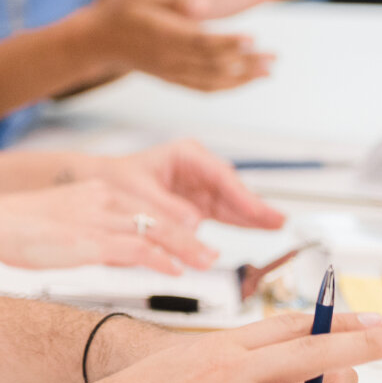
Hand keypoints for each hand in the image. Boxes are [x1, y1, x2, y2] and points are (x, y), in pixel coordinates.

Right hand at [0, 178, 217, 274]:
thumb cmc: (20, 229)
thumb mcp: (67, 225)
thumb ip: (96, 235)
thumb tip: (118, 253)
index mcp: (99, 192)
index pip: (148, 206)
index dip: (176, 222)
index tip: (195, 237)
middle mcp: (105, 200)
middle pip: (161, 216)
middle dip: (191, 236)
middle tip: (212, 253)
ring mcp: (99, 219)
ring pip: (156, 231)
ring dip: (186, 249)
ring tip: (207, 263)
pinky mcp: (90, 240)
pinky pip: (136, 248)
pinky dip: (160, 259)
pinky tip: (175, 271)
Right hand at [80, 0, 270, 91]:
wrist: (98, 41)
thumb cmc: (122, 9)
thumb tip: (203, 5)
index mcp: (163, 33)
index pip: (200, 41)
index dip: (228, 43)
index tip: (253, 38)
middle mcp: (169, 58)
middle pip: (213, 64)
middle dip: (246, 62)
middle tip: (274, 56)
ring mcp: (171, 72)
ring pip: (211, 81)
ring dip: (243, 78)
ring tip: (268, 71)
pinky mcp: (172, 79)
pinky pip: (202, 89)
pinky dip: (226, 88)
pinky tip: (245, 81)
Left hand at [96, 139, 286, 231]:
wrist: (102, 185)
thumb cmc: (117, 180)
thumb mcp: (139, 193)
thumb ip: (166, 209)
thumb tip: (193, 223)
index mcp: (186, 155)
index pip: (220, 176)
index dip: (241, 195)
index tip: (257, 209)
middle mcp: (198, 168)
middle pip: (232, 189)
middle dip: (255, 205)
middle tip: (278, 219)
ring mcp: (200, 186)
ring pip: (233, 202)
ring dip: (253, 215)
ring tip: (277, 224)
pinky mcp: (199, 203)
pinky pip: (224, 213)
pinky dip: (240, 222)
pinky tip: (260, 227)